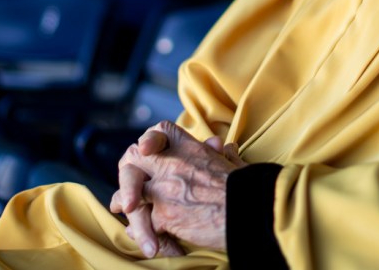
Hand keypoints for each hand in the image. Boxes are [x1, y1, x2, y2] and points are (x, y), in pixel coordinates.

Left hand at [109, 121, 245, 257]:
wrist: (252, 209)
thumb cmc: (250, 188)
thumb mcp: (235, 164)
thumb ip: (224, 155)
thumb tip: (226, 147)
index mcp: (190, 147)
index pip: (159, 131)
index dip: (150, 140)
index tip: (145, 151)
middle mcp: (172, 163)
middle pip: (132, 160)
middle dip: (127, 179)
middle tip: (127, 199)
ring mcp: (165, 188)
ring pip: (132, 198)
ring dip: (133, 215)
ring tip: (134, 228)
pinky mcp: (165, 214)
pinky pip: (146, 225)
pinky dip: (150, 238)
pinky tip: (157, 247)